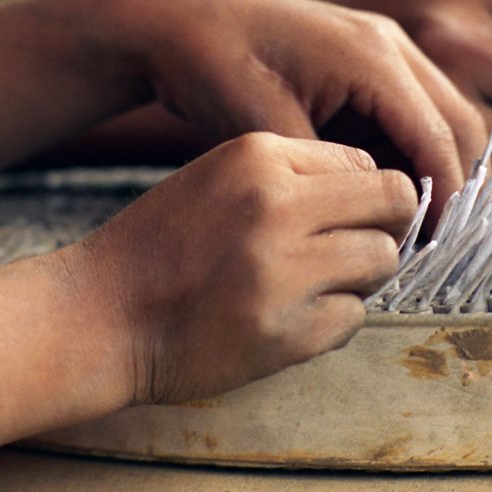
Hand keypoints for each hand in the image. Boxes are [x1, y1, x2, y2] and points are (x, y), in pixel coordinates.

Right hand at [76, 133, 416, 403]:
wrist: (99, 316)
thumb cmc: (161, 245)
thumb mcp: (219, 178)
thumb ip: (293, 176)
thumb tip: (378, 191)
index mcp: (259, 158)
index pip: (365, 162)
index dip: (369, 192)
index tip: (356, 215)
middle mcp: (276, 206)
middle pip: (392, 203)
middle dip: (386, 226)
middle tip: (359, 247)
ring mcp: (283, 272)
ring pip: (382, 260)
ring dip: (361, 276)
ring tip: (317, 284)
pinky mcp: (286, 333)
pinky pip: (353, 317)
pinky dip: (333, 320)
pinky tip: (292, 318)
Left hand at [113, 0, 484, 201]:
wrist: (172, 22)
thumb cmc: (210, 69)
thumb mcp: (265, 132)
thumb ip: (328, 179)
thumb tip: (375, 225)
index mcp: (373, 56)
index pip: (441, 139)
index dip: (445, 200)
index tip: (430, 249)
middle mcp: (389, 42)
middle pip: (459, 124)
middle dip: (447, 184)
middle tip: (418, 238)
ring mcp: (380, 42)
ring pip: (440, 116)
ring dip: (427, 167)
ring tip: (393, 218)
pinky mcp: (365, 53)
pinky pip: (409, 108)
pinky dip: (403, 148)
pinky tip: (369, 186)